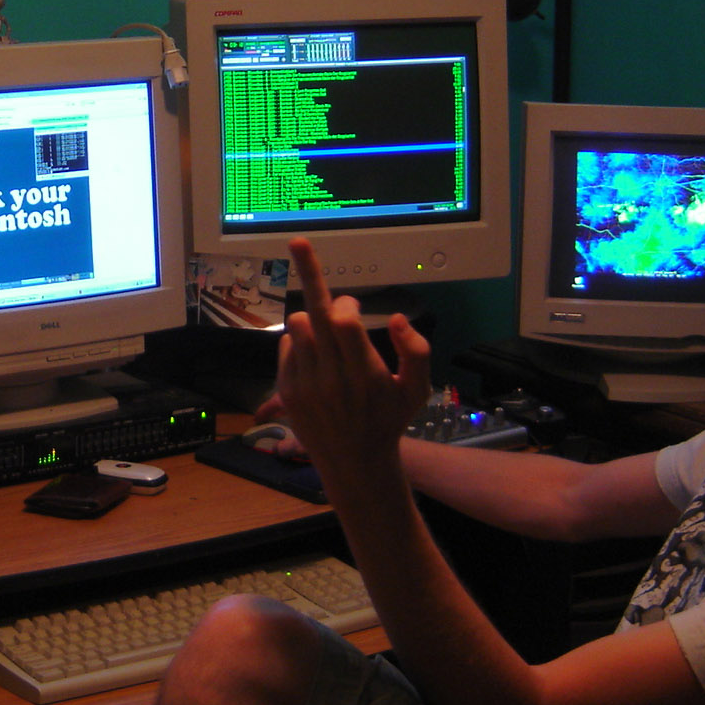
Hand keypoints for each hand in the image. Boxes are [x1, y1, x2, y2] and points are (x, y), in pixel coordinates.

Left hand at [274, 237, 430, 467]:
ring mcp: (305, 384)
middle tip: (299, 243)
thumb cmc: (389, 419)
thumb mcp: (418, 389)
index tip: (351, 303)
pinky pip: (287, 346)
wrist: (355, 462)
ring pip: (296, 327)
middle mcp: (331, 377)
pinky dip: (300, 343)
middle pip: (311, 314)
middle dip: (308, 273)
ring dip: (311, 319)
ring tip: (327, 337)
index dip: (345, 303)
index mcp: (364, 373)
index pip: (342, 320)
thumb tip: (400, 319)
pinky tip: (317, 359)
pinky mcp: (287, 390)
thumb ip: (417, 351)